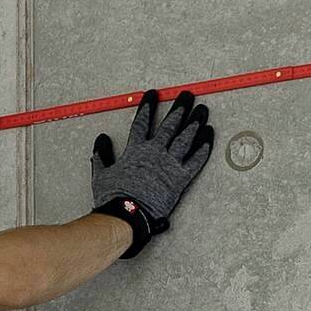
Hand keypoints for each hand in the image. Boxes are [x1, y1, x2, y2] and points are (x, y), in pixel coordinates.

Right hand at [90, 87, 213, 252]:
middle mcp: (155, 152)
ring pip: (185, 137)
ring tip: (202, 110)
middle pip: (170, 124)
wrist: (127, 215)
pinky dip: (204, 147)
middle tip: (187, 96)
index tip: (153, 95)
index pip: (143, 121)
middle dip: (179, 108)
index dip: (148, 106)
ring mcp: (169, 164)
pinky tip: (209, 135)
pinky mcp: (180, 178)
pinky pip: (196, 160)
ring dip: (195, 122)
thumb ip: (101, 155)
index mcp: (136, 150)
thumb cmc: (114, 199)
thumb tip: (101, 140)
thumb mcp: (101, 174)